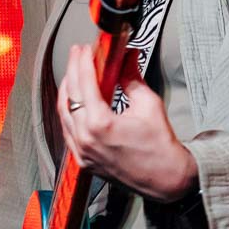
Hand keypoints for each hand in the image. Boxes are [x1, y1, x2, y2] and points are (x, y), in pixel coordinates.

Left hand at [57, 45, 197, 202]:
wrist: (165, 179)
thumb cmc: (160, 146)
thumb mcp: (149, 105)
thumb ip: (132, 79)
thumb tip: (126, 58)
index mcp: (100, 124)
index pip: (84, 83)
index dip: (83, 61)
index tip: (85, 48)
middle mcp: (85, 138)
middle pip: (70, 95)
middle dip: (73, 70)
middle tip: (78, 54)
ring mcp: (81, 151)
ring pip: (63, 113)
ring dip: (67, 89)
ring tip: (75, 72)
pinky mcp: (83, 159)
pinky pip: (68, 130)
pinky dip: (69, 111)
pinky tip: (75, 100)